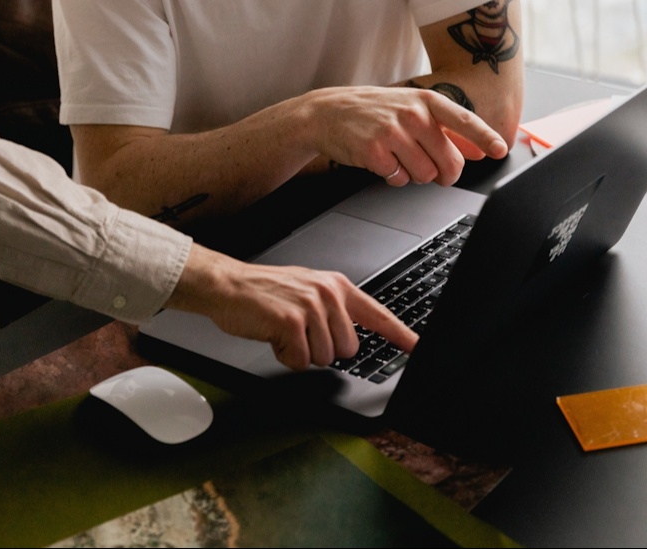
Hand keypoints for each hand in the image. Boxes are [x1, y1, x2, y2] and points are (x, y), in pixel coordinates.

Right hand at [166, 245, 417, 370]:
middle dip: (321, 350)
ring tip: (283, 331)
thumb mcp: (307, 292)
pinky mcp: (291, 321)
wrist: (228, 285)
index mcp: (337, 286)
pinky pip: (300, 361)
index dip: (400, 335)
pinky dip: (284, 356)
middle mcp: (328, 294)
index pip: (378, 315)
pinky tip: (273, 336)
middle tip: (298, 332)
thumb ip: (333, 310)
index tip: (417, 348)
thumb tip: (350, 338)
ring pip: (324, 358)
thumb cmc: (265, 293)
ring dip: (300, 353)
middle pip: (347, 349)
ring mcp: (311, 306)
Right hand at [303, 86, 507, 186]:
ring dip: (415, 175)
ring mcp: (393, 133)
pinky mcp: (375, 152)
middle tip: (435, 171)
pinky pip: (400, 180)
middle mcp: (412, 114)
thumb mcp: (411, 110)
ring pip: (426, 175)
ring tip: (399, 157)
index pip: (464, 120)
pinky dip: (394, 177)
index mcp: (425, 101)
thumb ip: (445, 129)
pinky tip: (382, 161)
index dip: (485, 137)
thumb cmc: (374, 112)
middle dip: (445, 174)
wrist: (327, 112)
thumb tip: (478, 150)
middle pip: (449, 161)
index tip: (499, 150)